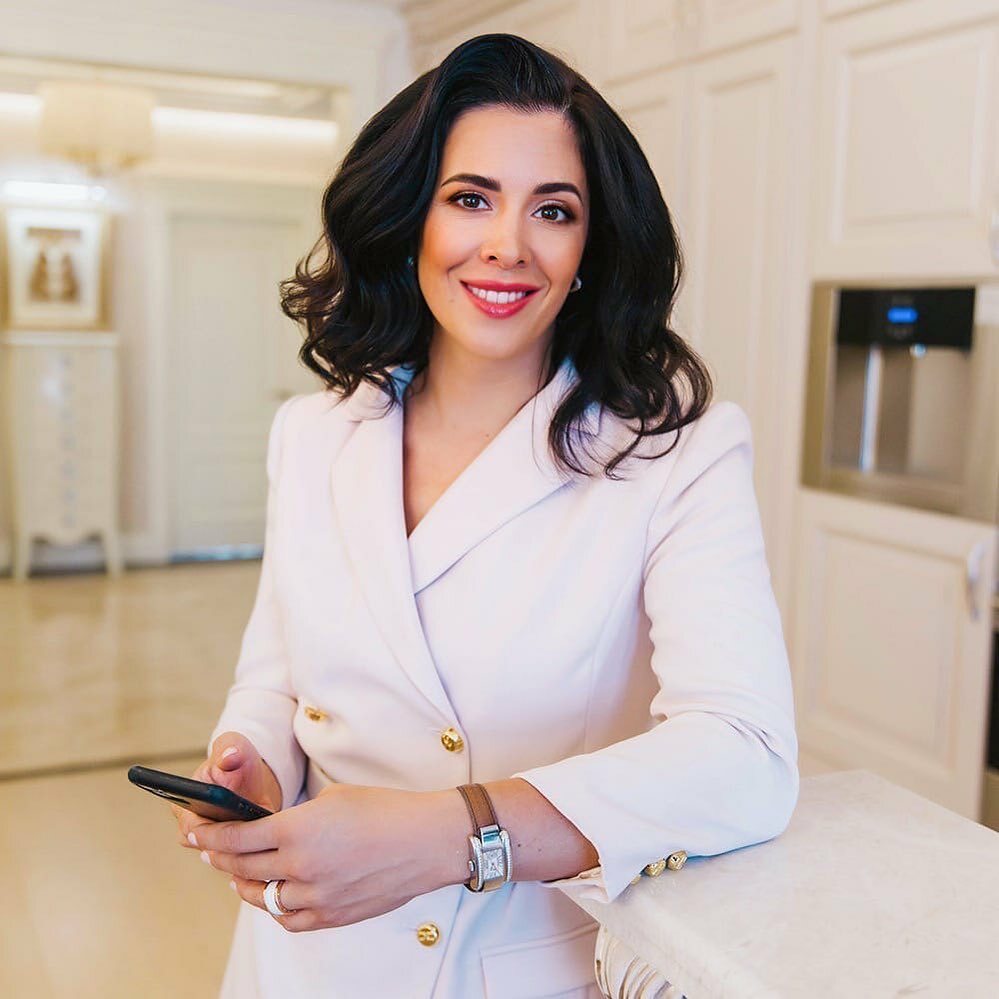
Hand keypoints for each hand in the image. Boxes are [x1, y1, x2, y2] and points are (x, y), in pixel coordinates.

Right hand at [172, 732, 281, 850]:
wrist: (253, 777)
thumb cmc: (237, 761)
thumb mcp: (234, 749)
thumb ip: (230, 749)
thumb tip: (229, 756)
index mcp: (182, 804)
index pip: (189, 827)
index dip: (209, 828)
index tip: (230, 822)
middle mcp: (192, 830)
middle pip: (207, 847)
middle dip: (230, 840)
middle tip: (252, 829)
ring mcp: (211, 843)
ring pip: (224, 857)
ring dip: (242, 849)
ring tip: (262, 836)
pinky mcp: (231, 852)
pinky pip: (240, 862)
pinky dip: (253, 856)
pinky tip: (270, 847)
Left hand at [190, 782, 468, 932]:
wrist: (427, 841)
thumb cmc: (385, 811)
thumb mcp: (332, 799)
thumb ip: (295, 818)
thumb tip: (268, 830)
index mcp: (298, 830)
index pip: (237, 838)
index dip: (209, 835)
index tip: (192, 832)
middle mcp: (301, 867)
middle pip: (242, 868)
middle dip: (220, 857)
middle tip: (210, 849)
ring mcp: (316, 897)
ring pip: (262, 897)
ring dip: (244, 883)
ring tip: (239, 872)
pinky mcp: (332, 916)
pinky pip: (289, 918)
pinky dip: (276, 905)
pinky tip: (275, 893)